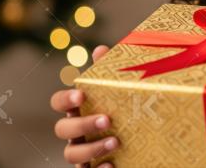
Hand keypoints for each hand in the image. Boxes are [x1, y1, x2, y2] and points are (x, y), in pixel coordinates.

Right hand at [50, 45, 118, 167]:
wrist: (146, 142)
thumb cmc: (125, 109)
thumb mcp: (120, 91)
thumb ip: (108, 72)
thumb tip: (100, 49)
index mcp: (79, 109)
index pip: (59, 102)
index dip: (65, 99)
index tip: (81, 95)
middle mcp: (76, 132)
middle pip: (62, 130)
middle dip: (82, 124)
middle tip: (107, 120)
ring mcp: (84, 152)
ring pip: (71, 154)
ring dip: (91, 148)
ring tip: (116, 141)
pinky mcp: (94, 167)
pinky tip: (112, 165)